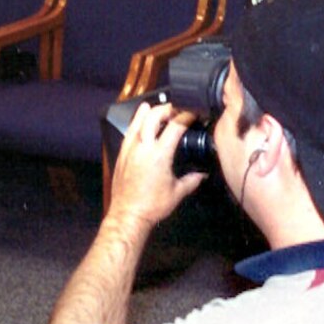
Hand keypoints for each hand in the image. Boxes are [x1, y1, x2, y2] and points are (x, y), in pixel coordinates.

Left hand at [107, 100, 205, 230]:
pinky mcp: (121, 154)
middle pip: (154, 116)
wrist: (128, 214)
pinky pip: (129, 132)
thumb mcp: (177, 192)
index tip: (193, 114)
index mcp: (159, 154)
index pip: (175, 126)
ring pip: (138, 121)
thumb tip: (202, 174)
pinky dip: (136, 123)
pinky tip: (140, 122)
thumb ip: (192, 180)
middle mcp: (143, 147)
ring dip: (149, 111)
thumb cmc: (152, 205)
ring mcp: (130, 149)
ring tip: (158, 108)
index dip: (186, 116)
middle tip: (176, 109)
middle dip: (166, 108)